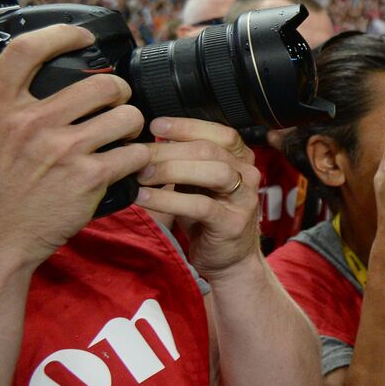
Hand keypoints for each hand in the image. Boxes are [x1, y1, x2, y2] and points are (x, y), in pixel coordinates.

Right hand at [0, 24, 148, 269]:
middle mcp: (27, 123)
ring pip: (125, 115)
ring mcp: (60, 150)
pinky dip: (137, 156)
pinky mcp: (88, 179)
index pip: (29, 50)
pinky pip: (134, 153)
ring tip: (123, 132)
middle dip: (116, 90)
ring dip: (131, 123)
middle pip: (98, 84)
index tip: (81, 38)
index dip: (62, 34)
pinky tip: (128, 162)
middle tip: (115, 100)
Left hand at [135, 118, 261, 276]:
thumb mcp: (197, 184)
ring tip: (141, 175)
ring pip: (213, 172)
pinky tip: (145, 198)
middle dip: (168, 151)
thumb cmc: (208, 218)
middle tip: (137, 155)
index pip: (219, 133)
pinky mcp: (233, 223)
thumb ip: (184, 162)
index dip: (187, 126)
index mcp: (241, 159)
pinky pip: (201, 205)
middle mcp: (248, 175)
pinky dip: (169, 199)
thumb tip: (150, 140)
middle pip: (210, 150)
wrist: (228, 260)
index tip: (155, 125)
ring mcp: (244, 199)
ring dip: (171, 170)